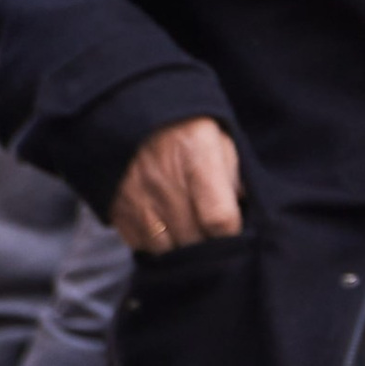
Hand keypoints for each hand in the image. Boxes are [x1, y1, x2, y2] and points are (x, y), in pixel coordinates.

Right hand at [109, 117, 243, 254]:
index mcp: (198, 159)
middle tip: (211, 233)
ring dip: (182, 247)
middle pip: (195, 239)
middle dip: (208, 243)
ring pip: (169, 251)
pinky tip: (166, 230)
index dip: (232, 232)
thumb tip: (244, 208)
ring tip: (189, 234)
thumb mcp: (217, 138)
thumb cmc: (183, 128)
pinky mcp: (120, 213)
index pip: (220, 218)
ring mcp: (139, 202)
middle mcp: (166, 185)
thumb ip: (234, 174)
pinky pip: (144, 247)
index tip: (233, 230)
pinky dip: (158, 246)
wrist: (129, 114)